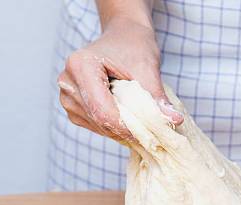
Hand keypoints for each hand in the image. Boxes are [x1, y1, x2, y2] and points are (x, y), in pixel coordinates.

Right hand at [57, 16, 182, 140]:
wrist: (123, 35)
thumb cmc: (133, 45)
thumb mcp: (148, 68)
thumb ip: (156, 97)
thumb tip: (174, 121)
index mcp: (81, 66)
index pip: (103, 110)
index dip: (127, 127)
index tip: (151, 132)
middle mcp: (67, 81)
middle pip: (99, 120)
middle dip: (127, 129)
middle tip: (152, 130)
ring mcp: (67, 94)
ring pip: (97, 126)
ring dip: (121, 129)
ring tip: (140, 119)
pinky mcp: (72, 105)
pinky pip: (94, 125)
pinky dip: (113, 126)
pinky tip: (127, 116)